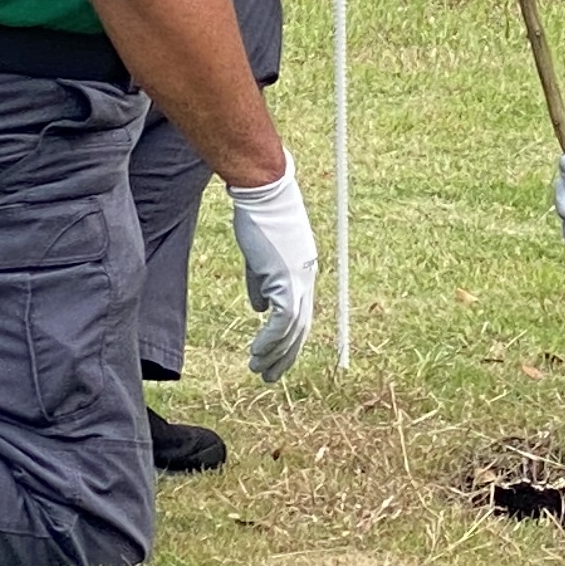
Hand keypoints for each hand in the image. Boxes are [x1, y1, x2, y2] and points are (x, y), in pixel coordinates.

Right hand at [225, 160, 316, 380]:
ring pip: (292, 329)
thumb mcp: (262, 255)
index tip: (276, 355)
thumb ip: (262, 283)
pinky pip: (281, 321)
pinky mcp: (286, 279)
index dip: (289, 337)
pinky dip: (270, 341)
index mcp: (304, 270)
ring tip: (259, 370)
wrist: (263, 190)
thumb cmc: (260, 215)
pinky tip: (257, 353)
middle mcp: (307, 277)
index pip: (301, 312)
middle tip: (270, 375)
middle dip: (285, 354)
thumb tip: (259, 309)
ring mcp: (299, 278)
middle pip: (301, 327)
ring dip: (274, 353)